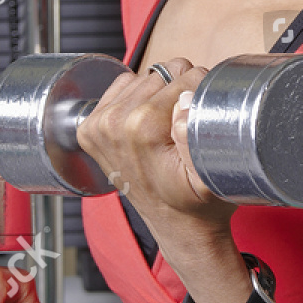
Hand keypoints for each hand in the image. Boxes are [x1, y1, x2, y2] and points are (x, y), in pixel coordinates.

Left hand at [76, 57, 238, 244]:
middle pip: (164, 74)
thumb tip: (185, 100)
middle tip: (186, 129)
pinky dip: (140, 98)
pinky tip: (149, 125)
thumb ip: (198, 138)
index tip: (201, 122)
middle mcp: (112, 122)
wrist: (179, 228)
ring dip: (161, 96)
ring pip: (145, 78)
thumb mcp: (211, 177)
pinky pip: (123, 86)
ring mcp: (98, 125)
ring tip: (168, 130)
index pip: (185, 76)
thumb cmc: (200, 204)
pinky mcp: (91, 127)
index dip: (202, 93)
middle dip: (181, 94)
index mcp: (141, 127)